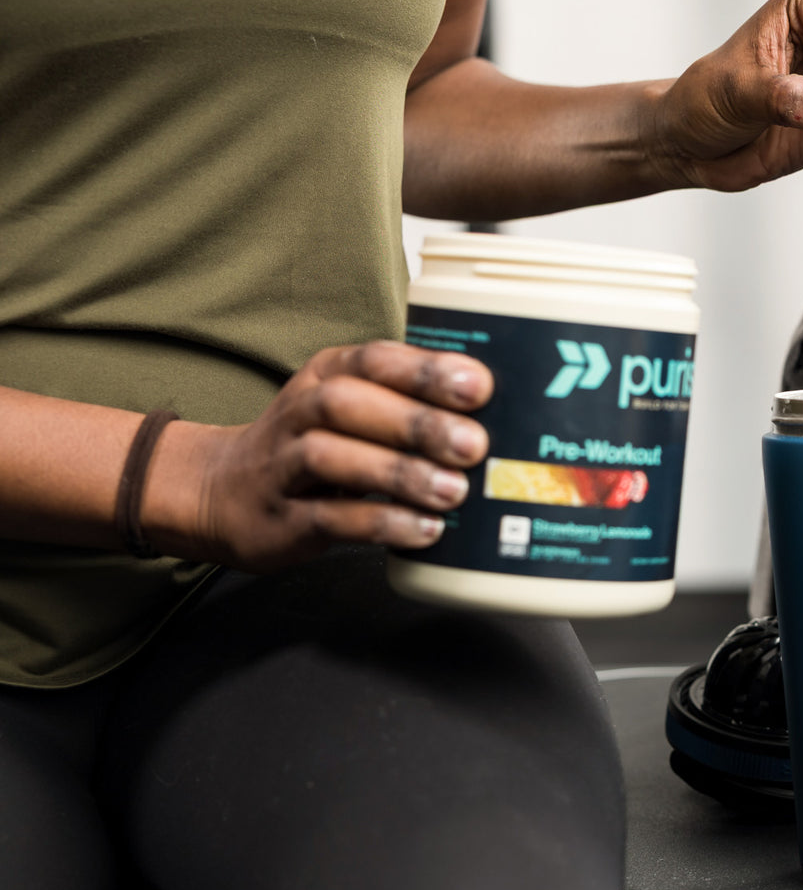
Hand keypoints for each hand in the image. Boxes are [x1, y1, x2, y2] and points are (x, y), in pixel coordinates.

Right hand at [147, 341, 492, 572]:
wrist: (219, 493)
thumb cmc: (309, 446)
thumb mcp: (351, 409)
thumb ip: (408, 404)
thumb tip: (495, 416)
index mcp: (326, 376)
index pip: (374, 361)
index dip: (425, 371)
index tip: (477, 385)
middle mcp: (300, 413)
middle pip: (350, 403)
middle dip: (417, 422)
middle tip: (473, 445)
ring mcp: (282, 467)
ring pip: (334, 458)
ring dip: (399, 473)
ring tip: (453, 491)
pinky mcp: (280, 519)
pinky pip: (329, 519)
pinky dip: (380, 523)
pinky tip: (423, 529)